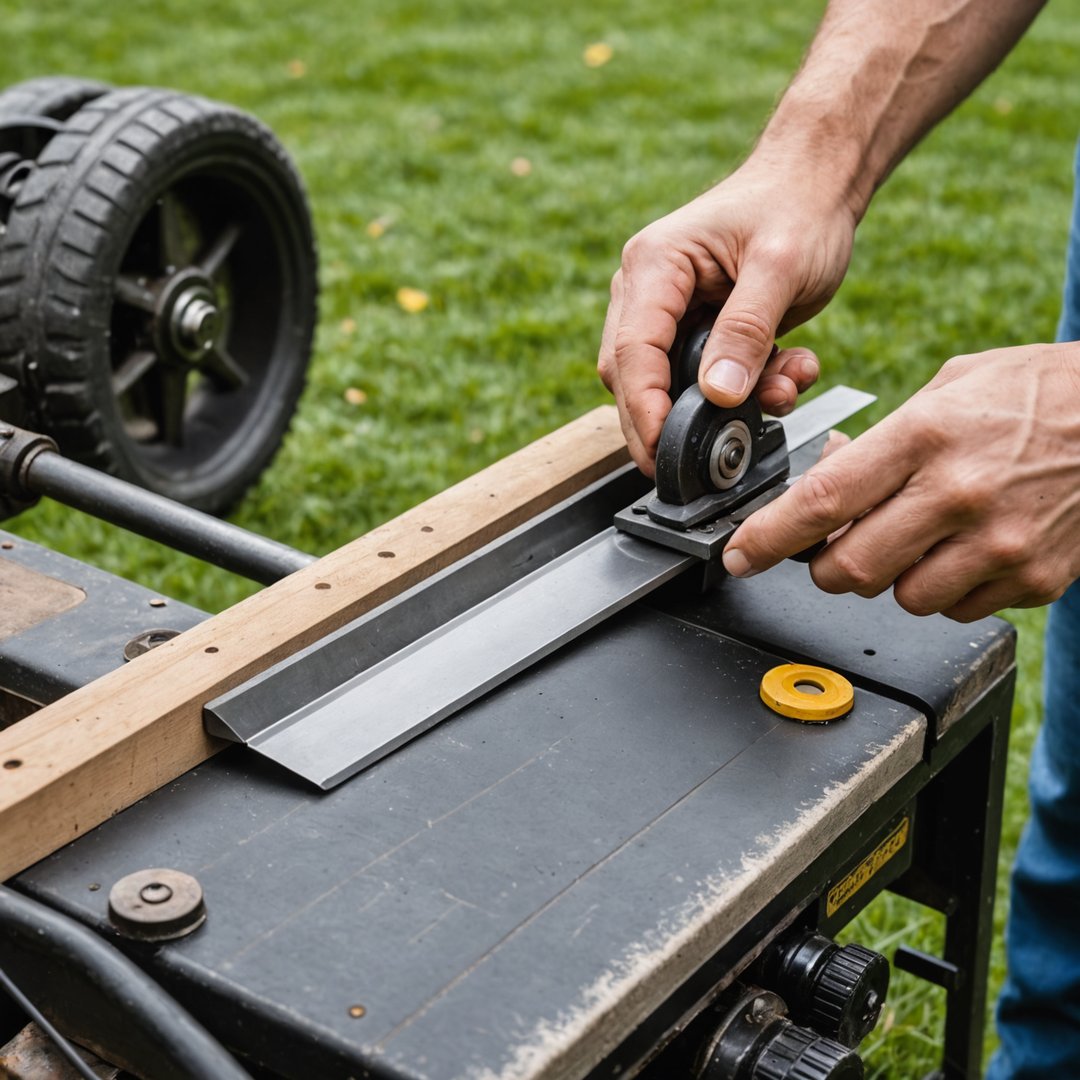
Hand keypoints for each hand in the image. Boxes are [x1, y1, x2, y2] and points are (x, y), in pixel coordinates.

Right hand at [597, 159, 856, 473]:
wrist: (818, 183)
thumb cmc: (797, 206)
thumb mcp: (780, 266)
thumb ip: (747, 330)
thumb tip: (717, 394)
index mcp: (654, 266)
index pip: (631, 351)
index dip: (643, 408)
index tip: (662, 451)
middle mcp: (648, 291)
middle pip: (633, 377)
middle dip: (670, 421)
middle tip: (699, 463)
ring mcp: (668, 314)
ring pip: (669, 386)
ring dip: (722, 407)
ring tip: (782, 390)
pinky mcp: (695, 332)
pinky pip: (703, 381)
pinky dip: (745, 392)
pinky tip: (786, 374)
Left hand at [722, 343, 1079, 620]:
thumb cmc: (1037, 394)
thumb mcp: (949, 388)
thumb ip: (881, 442)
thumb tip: (825, 480)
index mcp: (927, 436)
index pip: (822, 501)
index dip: (768, 536)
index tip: (740, 554)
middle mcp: (960, 494)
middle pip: (850, 569)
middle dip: (827, 566)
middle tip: (834, 547)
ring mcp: (1001, 545)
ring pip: (901, 598)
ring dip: (892, 577)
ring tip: (921, 536)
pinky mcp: (1035, 579)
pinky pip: (956, 609)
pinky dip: (946, 589)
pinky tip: (966, 549)